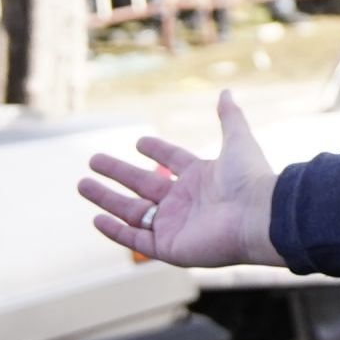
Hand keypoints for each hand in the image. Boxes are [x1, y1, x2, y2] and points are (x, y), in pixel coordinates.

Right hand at [80, 91, 281, 268]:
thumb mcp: (238, 141)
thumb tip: (226, 92)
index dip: (157, 151)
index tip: (138, 142)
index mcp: (201, 178)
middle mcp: (185, 202)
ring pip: (132, 211)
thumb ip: (229, 118)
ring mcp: (175, 225)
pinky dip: (115, 231)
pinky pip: (136, 239)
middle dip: (117, 173)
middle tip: (92, 159)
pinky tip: (96, 218)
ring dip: (106, 199)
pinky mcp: (169, 247)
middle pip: (143, 185)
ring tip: (81, 184)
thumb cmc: (249, 180)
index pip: (172, 161)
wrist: (257, 218)